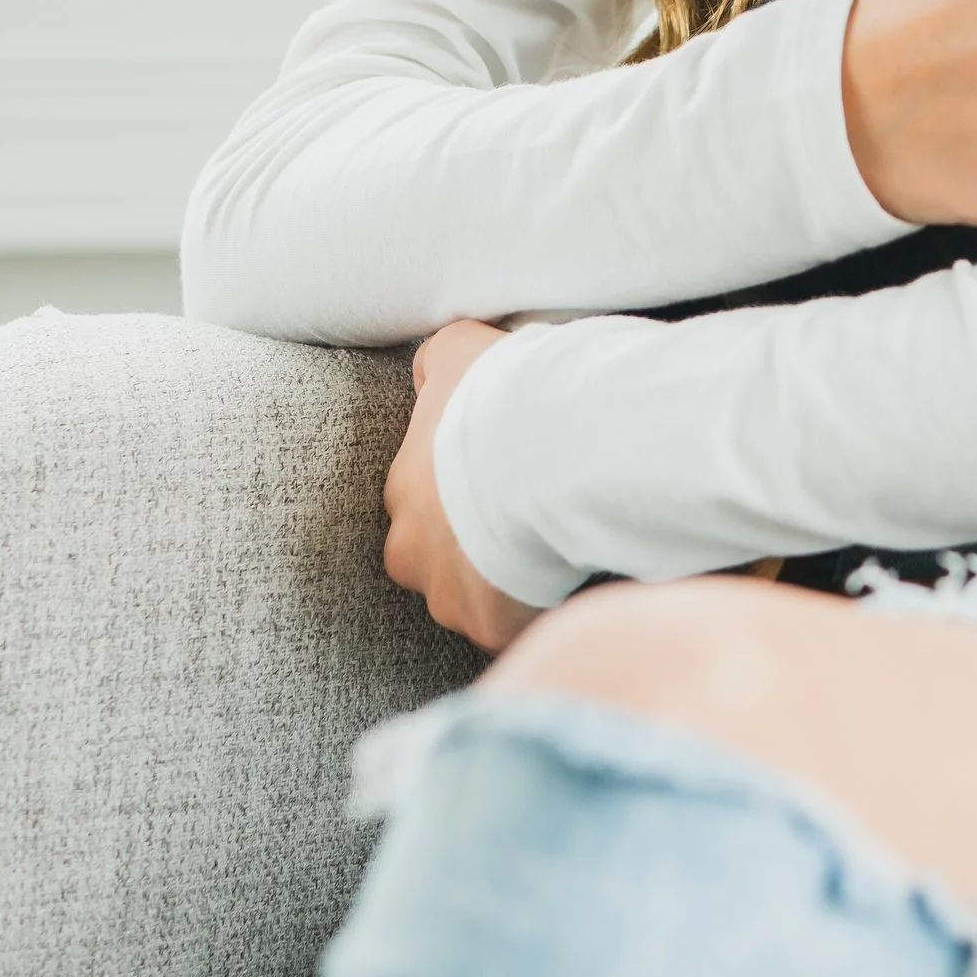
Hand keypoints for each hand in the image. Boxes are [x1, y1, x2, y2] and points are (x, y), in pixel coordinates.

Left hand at [382, 320, 539, 651]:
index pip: (423, 501)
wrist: (556, 448)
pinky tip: (572, 582)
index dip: (467, 494)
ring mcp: (446, 594)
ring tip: (556, 554)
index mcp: (404, 486)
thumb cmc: (510, 395)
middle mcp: (409, 548)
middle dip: (475, 548)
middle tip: (529, 523)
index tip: (506, 482)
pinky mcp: (488, 626)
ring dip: (505, 584)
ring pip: (472, 599)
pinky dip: (538, 612)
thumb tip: (428, 370)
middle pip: (438, 559)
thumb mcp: (463, 349)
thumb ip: (439, 360)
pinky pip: (514, 627)